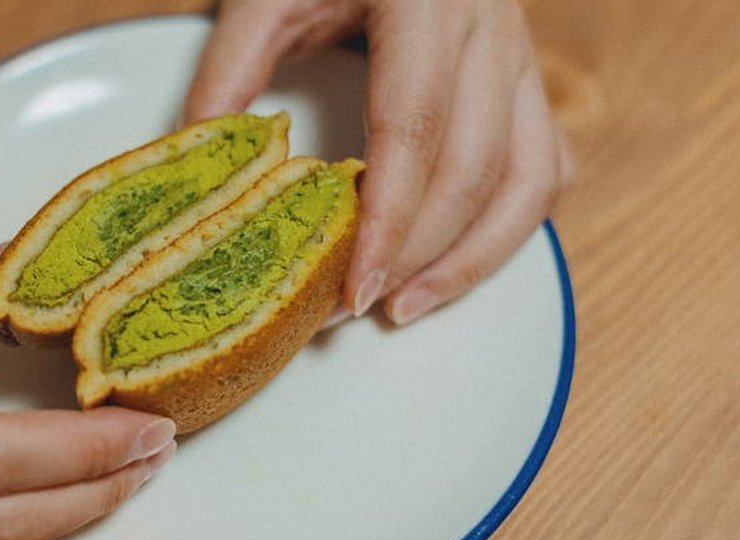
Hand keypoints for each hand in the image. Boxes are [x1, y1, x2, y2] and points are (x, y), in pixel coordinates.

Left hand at [185, 0, 572, 323]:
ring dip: (472, 257)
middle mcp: (489, 27)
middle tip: (353, 307)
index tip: (353, 286)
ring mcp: (519, 53)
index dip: (387, 219)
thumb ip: (230, 68)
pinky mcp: (528, 76)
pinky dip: (508, 225)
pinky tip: (457, 262)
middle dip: (416, 252)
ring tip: (407, 308)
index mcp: (426, 1)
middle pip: (472, 166)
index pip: (414, 129)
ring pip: (528, 177)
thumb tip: (193, 158)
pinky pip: (545, 164)